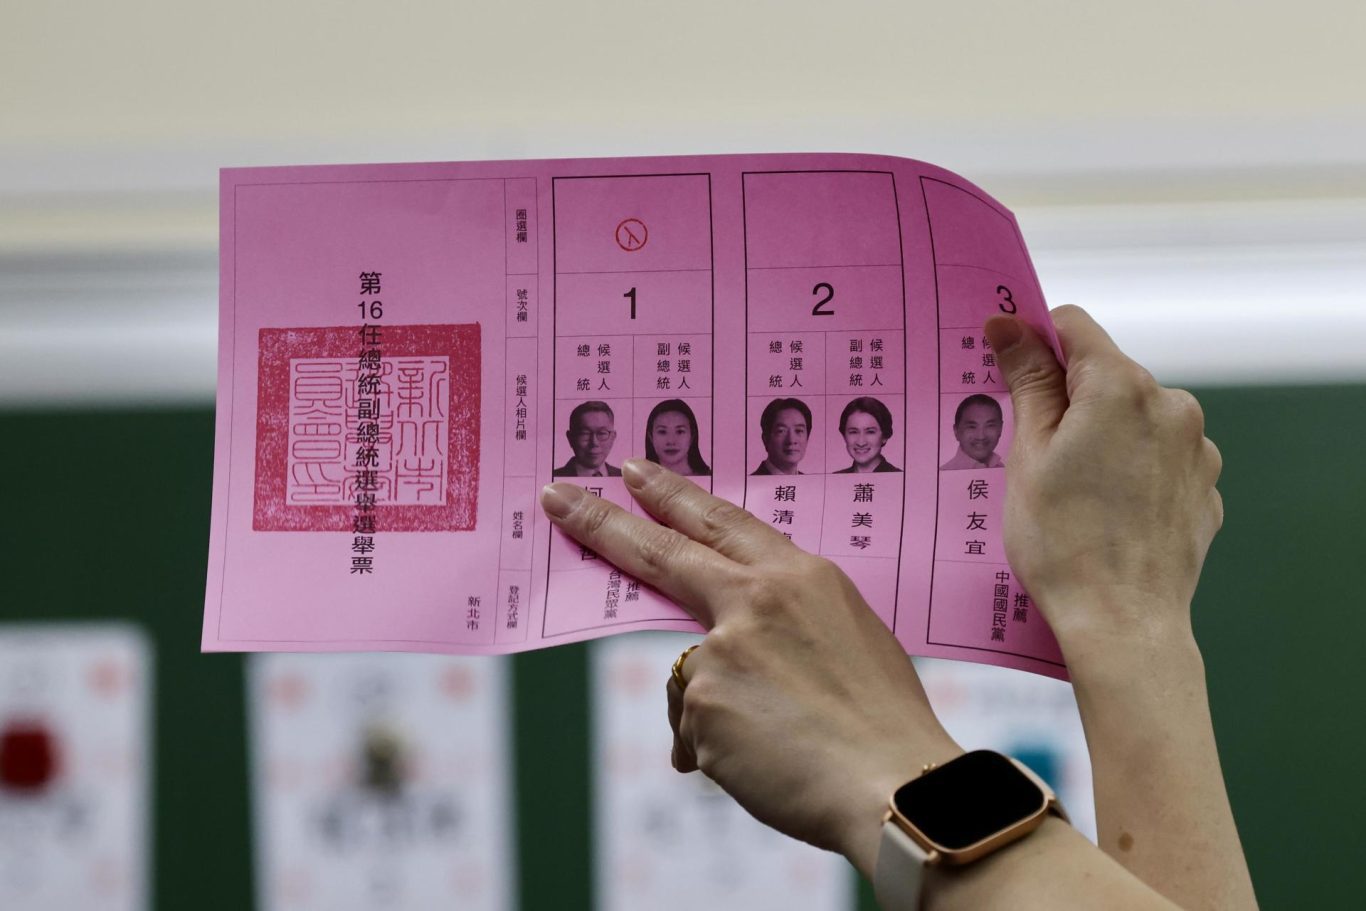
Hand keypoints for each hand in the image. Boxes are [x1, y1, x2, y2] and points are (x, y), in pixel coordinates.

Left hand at [540, 461, 961, 876]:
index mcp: (800, 575)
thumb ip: (781, 626)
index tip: (631, 471)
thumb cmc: (883, 722)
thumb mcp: (847, 640)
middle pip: (662, 551)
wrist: (896, 783)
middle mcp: (756, 597)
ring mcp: (723, 645)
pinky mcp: (702, 697)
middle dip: (602, 521)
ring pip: (694, 678)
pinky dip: (720, 752)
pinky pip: (694, 730)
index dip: (673, 495)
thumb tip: (720, 658)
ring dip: (725, 715)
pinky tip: (767, 765)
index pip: (721, 521)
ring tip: (788, 743)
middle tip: (557, 496)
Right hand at [984, 305, 1223, 648]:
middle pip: (1105, 374)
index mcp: (1120, 387)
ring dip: (1101, 435)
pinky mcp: (1204, 485)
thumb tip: (1010, 326)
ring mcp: (1195, 447)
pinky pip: (1158, 456)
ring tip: (1072, 491)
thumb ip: (1028, 381)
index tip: (1008, 367)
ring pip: (1133, 416)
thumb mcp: (1027, 455)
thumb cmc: (1064, 545)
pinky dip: (1130, 468)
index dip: (1035, 340)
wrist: (1122, 623)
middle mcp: (1171, 405)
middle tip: (1033, 452)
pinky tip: (1105, 510)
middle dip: (1068, 398)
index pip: (1073, 326)